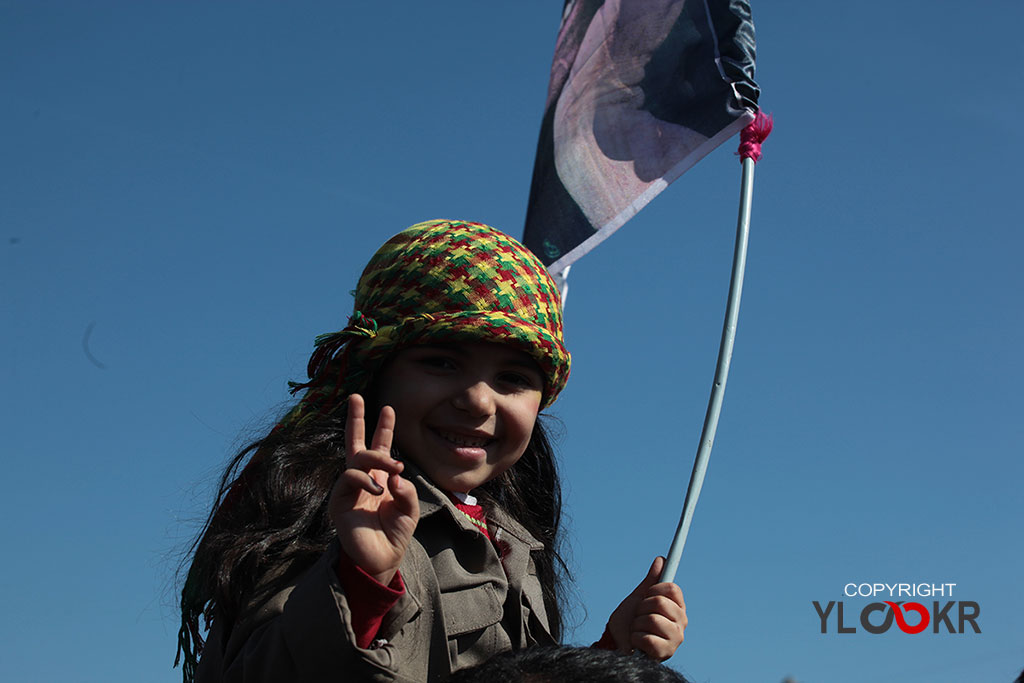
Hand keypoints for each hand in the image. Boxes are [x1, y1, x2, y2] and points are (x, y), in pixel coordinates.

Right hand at [328, 394, 419, 584]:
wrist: (382, 558)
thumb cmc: (395, 533)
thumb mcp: (408, 508)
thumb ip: (405, 490)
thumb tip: (394, 475)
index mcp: (380, 476)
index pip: (380, 446)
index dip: (383, 428)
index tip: (388, 408)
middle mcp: (363, 478)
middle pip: (355, 442)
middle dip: (356, 419)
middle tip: (356, 396)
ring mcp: (349, 488)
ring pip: (357, 458)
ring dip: (376, 458)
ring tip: (392, 469)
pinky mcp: (340, 500)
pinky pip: (349, 478)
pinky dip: (365, 479)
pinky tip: (378, 489)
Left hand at [606, 556, 686, 660]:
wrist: (617, 643)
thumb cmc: (630, 621)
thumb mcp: (639, 598)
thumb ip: (651, 580)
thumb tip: (661, 559)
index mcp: (677, 607)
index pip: (672, 588)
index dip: (654, 589)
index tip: (646, 595)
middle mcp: (681, 623)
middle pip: (659, 602)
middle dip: (641, 608)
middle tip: (639, 616)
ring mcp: (675, 639)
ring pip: (651, 619)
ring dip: (636, 624)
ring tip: (637, 630)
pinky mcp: (666, 653)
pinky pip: (646, 637)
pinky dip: (635, 638)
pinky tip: (637, 643)